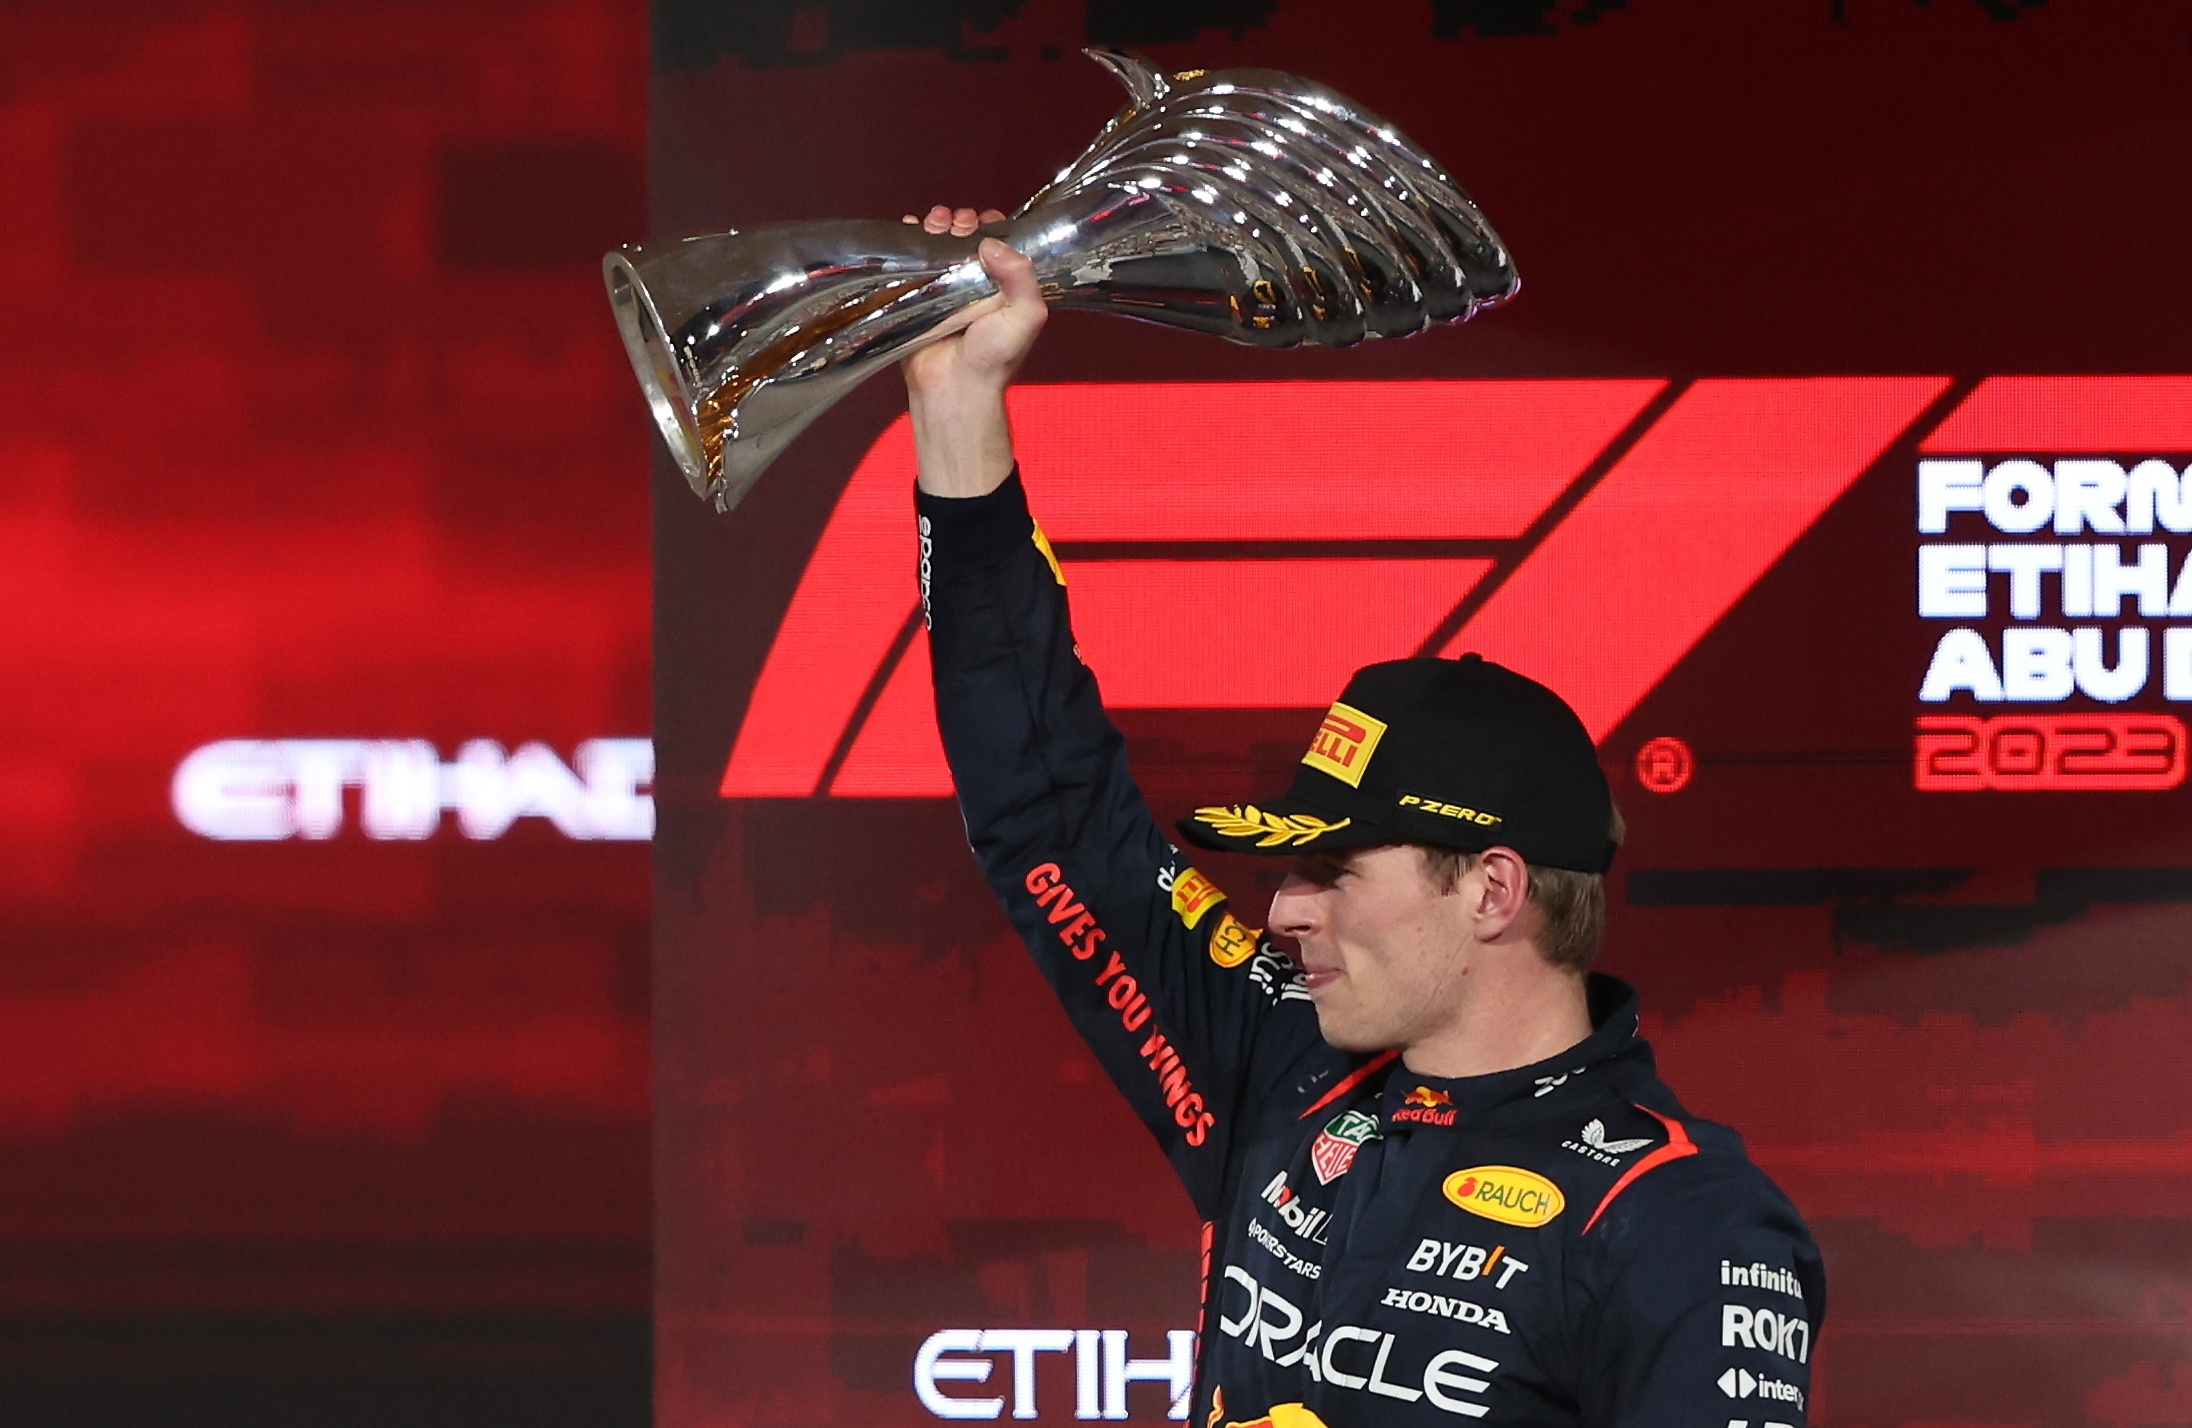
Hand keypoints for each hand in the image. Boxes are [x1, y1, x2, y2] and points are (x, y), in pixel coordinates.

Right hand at [899, 205, 1045, 496]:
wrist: (954, 387)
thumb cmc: (994, 356)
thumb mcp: (1026, 316)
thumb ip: (1022, 278)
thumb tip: (990, 243)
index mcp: (1003, 283)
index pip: (999, 241)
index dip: (990, 225)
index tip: (982, 223)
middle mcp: (974, 282)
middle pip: (965, 236)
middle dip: (960, 221)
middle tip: (955, 226)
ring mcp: (943, 288)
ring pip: (938, 243)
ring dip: (935, 225)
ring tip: (932, 224)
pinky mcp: (915, 296)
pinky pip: (911, 260)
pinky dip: (908, 238)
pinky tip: (909, 227)